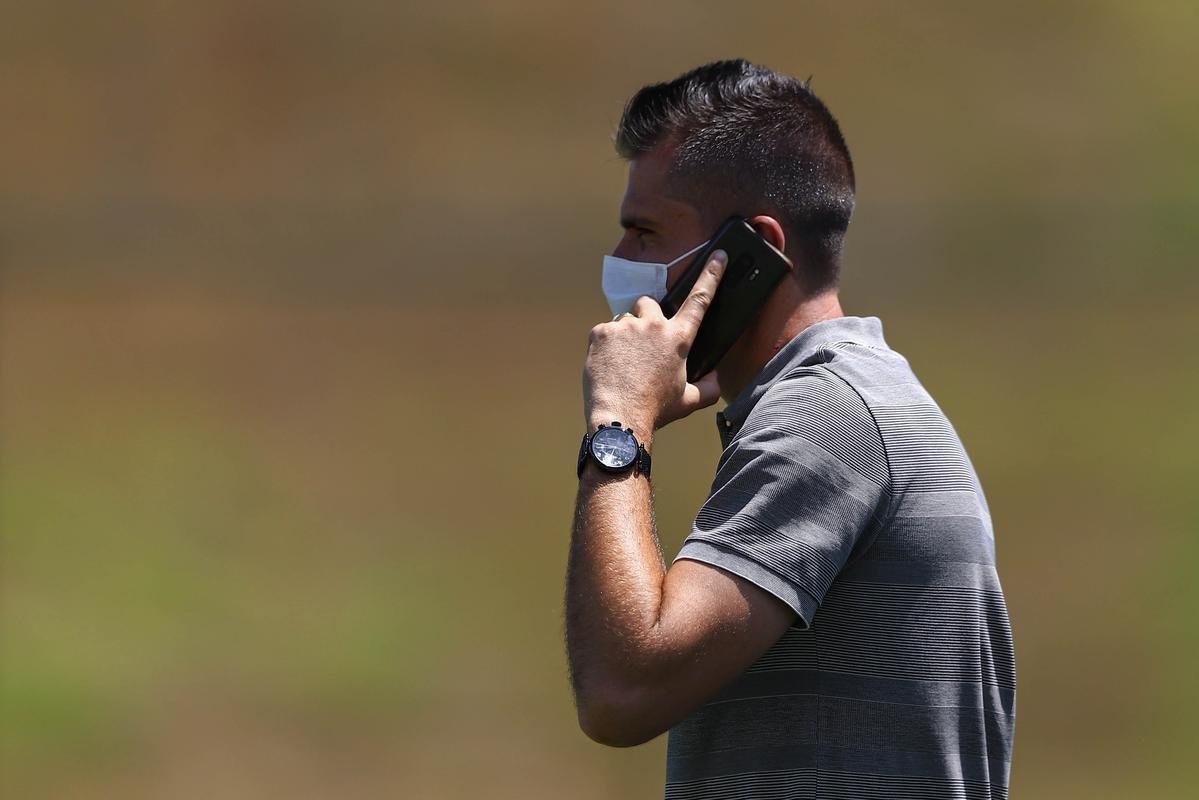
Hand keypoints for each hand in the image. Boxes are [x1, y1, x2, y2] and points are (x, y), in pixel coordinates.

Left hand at [582, 250, 727, 442]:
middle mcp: (652, 325)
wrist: (620, 418)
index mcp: (677, 338)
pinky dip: (605, 346)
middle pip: (649, 303)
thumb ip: (708, 388)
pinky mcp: (600, 332)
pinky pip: (604, 332)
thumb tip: (716, 380)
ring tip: (623, 363)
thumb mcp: (689, 401)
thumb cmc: (655, 410)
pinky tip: (608, 366)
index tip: (718, 255)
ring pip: (624, 320)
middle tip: (642, 342)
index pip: (699, 300)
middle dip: (647, 316)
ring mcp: (625, 326)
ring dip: (625, 335)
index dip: (711, 275)